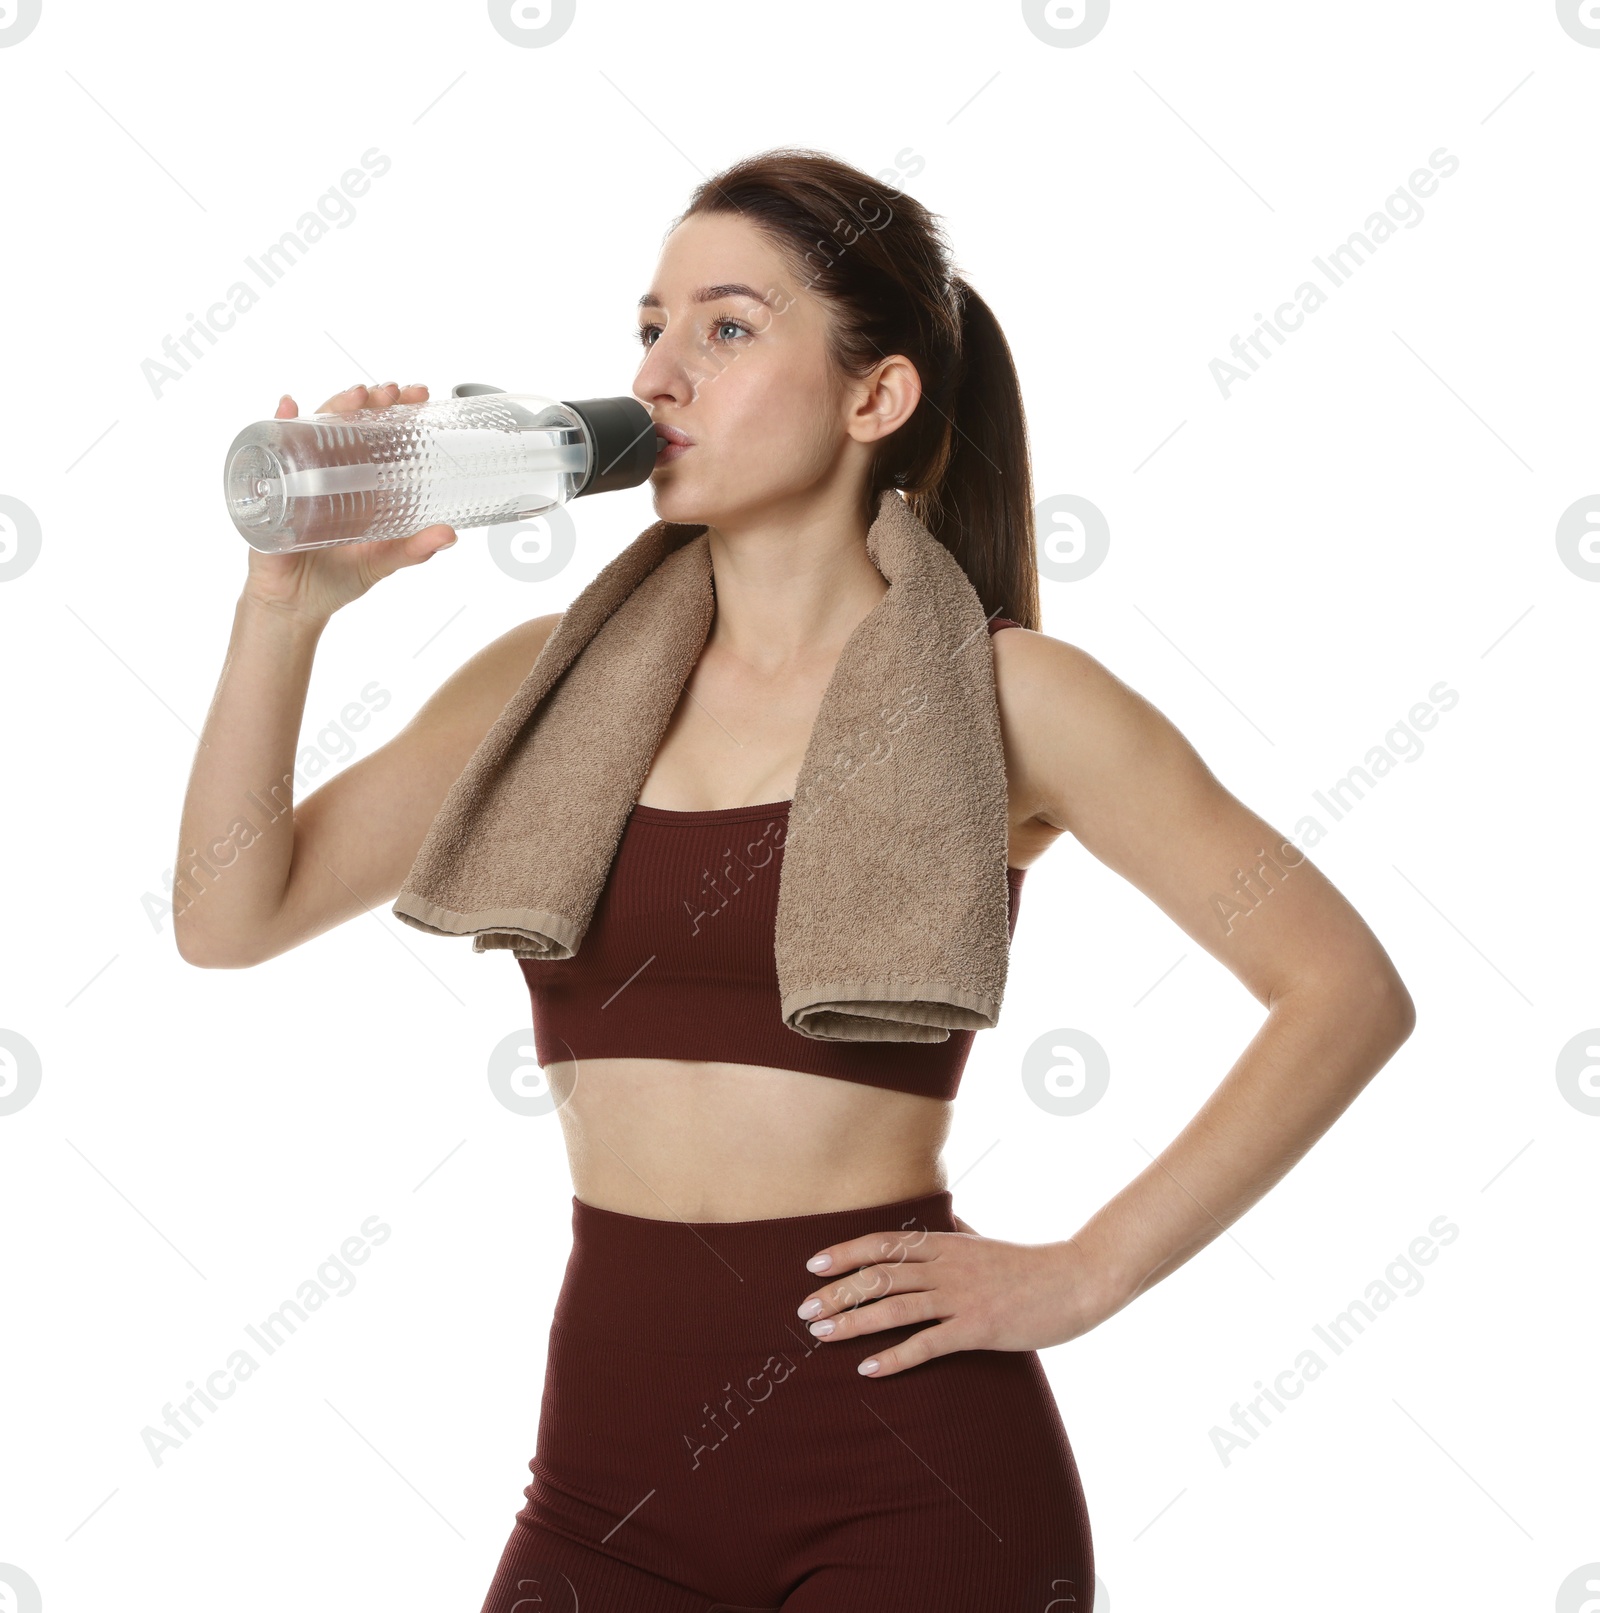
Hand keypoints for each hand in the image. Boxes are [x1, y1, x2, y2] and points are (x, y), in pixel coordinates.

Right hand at [242, 382, 457, 623]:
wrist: (294, 606)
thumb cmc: (337, 581)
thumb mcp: (381, 562)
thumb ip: (413, 550)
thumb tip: (449, 535)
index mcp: (360, 483)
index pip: (381, 435)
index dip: (399, 412)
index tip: (420, 395)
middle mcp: (331, 471)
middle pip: (351, 423)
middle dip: (372, 401)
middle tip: (392, 391)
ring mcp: (300, 473)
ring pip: (316, 427)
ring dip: (334, 405)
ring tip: (356, 395)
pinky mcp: (273, 485)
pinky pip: (272, 447)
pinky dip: (279, 423)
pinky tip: (289, 406)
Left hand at [795, 1216, 1113, 1379]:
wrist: (1074, 1280)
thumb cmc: (1028, 1266)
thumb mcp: (983, 1245)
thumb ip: (953, 1239)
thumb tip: (932, 1231)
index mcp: (944, 1243)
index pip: (882, 1244)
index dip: (844, 1253)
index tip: (812, 1266)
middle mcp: (945, 1266)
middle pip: (878, 1276)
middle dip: (836, 1293)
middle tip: (804, 1310)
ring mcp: (960, 1297)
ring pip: (894, 1308)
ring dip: (852, 1323)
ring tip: (821, 1335)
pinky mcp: (977, 1327)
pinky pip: (927, 1344)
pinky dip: (894, 1357)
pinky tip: (868, 1369)